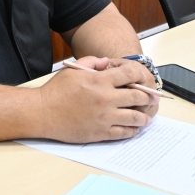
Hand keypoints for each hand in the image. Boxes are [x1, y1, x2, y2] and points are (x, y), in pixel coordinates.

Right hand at [38, 58, 153, 142]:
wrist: (43, 113)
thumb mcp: (73, 70)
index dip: (141, 75)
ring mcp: (104, 117)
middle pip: (137, 96)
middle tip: (152, 99)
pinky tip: (134, 128)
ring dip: (144, 117)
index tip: (145, 79)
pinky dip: (132, 130)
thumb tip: (107, 62)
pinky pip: (123, 132)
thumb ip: (92, 62)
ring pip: (135, 117)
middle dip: (148, 97)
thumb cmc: (56, 91)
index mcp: (99, 80)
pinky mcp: (100, 132)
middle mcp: (105, 98)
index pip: (130, 74)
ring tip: (146, 118)